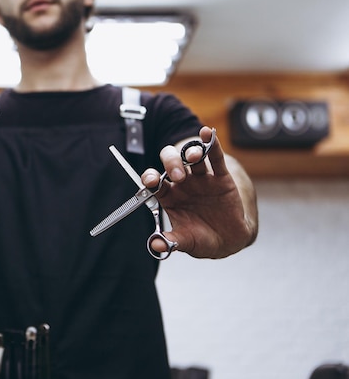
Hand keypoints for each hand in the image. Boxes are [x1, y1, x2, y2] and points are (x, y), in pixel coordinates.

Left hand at [142, 126, 257, 258]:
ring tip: (194, 157)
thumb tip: (155, 245)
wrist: (228, 241)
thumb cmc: (201, 239)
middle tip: (178, 176)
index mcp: (169, 196)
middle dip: (171, 164)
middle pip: (171, 163)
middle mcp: (182, 183)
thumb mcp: (185, 242)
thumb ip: (170, 241)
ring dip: (191, 152)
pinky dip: (211, 144)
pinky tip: (207, 133)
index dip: (150, 178)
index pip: (155, 181)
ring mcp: (201, 179)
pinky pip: (215, 157)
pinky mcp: (221, 177)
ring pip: (192, 157)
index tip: (150, 181)